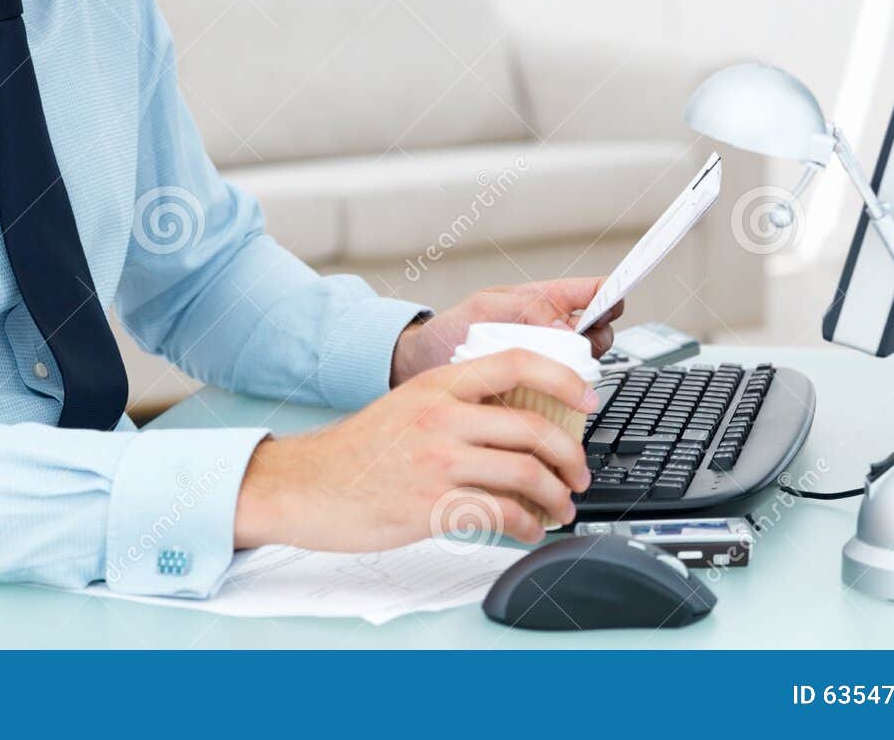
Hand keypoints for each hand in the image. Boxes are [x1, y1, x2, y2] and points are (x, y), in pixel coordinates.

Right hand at [233, 347, 596, 550]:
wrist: (307, 484)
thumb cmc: (358, 450)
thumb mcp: (408, 405)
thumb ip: (456, 404)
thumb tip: (516, 418)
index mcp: (438, 384)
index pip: (516, 363)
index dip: (562, 379)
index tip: (586, 400)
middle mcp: (442, 416)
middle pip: (532, 428)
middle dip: (569, 457)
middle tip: (578, 473)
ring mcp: (438, 461)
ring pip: (525, 473)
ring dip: (555, 497)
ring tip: (560, 508)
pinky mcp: (432, 504)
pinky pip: (500, 514)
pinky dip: (526, 526)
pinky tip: (527, 530)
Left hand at [389, 276, 624, 385]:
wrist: (423, 368)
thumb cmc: (450, 329)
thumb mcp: (484, 307)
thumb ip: (525, 309)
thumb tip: (563, 328)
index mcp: (546, 301)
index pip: (592, 292)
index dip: (611, 294)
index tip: (615, 302)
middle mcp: (553, 332)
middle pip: (600, 332)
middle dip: (598, 337)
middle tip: (577, 345)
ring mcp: (549, 363)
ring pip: (588, 365)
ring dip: (583, 371)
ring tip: (555, 373)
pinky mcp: (541, 393)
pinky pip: (567, 396)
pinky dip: (566, 399)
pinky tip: (551, 401)